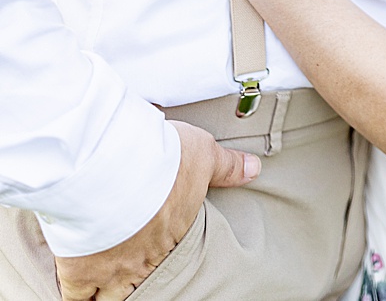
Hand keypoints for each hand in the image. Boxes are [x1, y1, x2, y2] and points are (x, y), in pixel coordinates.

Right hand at [54, 120, 256, 300]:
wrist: (112, 166)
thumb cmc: (160, 157)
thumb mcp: (203, 154)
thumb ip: (227, 166)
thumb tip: (255, 168)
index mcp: (176, 232)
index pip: (174, 256)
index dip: (165, 257)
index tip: (159, 253)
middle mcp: (147, 257)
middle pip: (144, 282)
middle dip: (139, 279)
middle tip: (133, 272)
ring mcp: (113, 269)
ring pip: (113, 296)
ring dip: (110, 291)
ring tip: (106, 287)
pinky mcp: (80, 272)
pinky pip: (76, 298)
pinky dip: (76, 296)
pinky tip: (77, 291)